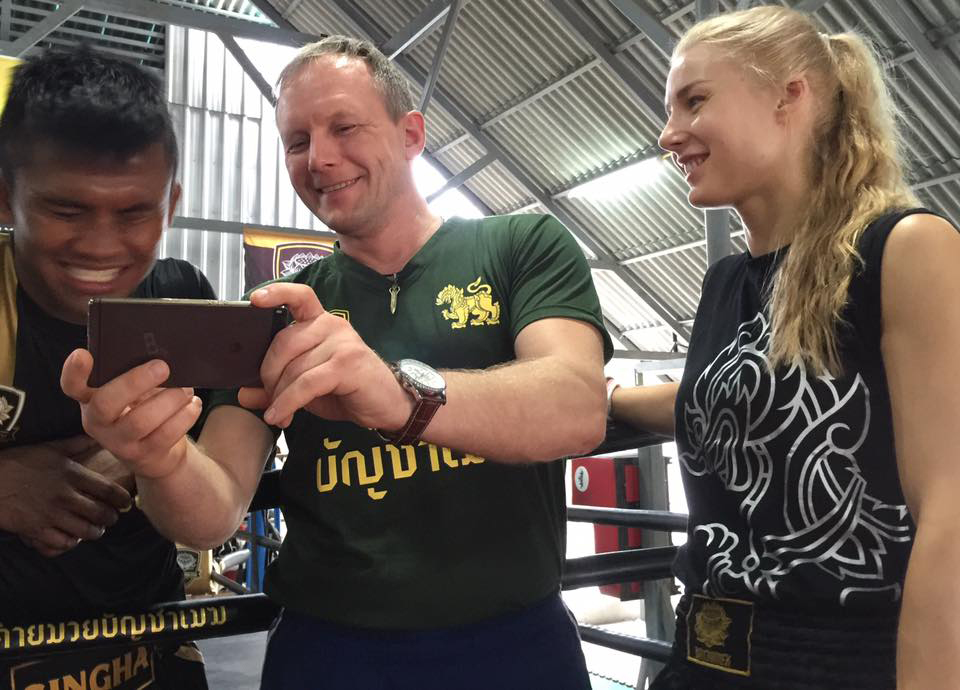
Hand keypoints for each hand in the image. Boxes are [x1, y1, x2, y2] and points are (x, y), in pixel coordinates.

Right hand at [0, 435, 130, 556]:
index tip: (126, 503)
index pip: (108, 490)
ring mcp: (50, 514)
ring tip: (96, 529)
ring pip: (86, 531)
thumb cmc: (18, 462)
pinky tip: (72, 537)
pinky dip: (72, 542)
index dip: (122, 499)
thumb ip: (76, 445)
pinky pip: (63, 543)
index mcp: (71, 474)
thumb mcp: (49, 449)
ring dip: (95, 532)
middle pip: (101, 514)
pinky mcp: (35, 530)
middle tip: (111, 518)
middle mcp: (65, 495)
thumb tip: (98, 436)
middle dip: (111, 518)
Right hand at [60, 349, 201, 480]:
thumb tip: (159, 357)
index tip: (83, 354)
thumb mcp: (133, 391)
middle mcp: (97, 423)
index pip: (71, 386)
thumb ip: (134, 373)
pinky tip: (193, 404)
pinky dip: (185, 416)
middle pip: (106, 403)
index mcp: (90, 399)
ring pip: (140, 421)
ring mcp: (118, 443)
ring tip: (184, 389)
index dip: (73, 372)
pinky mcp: (143, 456)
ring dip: (169, 400)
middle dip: (135, 382)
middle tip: (162, 367)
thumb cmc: (143, 408)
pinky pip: (165, 434)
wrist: (158, 452)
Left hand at [238, 283, 412, 429]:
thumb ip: (277, 385)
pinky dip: (288, 402)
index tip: (255, 299)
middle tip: (268, 399)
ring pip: (293, 368)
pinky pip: (306, 384)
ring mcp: (342, 343)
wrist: (388, 406)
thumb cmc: (348, 391)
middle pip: (283, 343)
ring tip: (279, 414)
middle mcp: (332, 325)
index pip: (300, 296)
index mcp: (321, 323)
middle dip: (269, 375)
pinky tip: (282, 416)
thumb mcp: (307, 387)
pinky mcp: (347, 364)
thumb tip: (243, 394)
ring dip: (279, 397)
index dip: (277, 293)